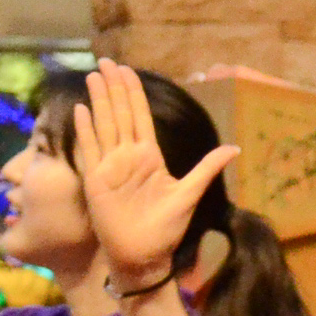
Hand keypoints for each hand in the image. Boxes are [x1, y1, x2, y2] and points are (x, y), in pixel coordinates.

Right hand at [76, 60, 231, 291]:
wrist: (145, 254)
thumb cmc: (166, 227)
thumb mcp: (190, 192)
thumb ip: (207, 167)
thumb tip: (235, 148)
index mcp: (149, 156)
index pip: (140, 116)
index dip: (133, 92)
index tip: (127, 70)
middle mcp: (127, 157)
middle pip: (120, 113)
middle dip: (113, 87)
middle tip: (105, 61)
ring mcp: (110, 167)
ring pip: (105, 125)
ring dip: (100, 100)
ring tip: (94, 76)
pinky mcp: (96, 180)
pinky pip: (90, 150)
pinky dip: (86, 130)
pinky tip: (80, 109)